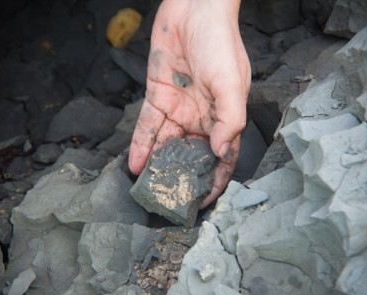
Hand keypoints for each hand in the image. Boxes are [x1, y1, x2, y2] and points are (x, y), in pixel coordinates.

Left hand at [128, 0, 250, 207]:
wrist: (194, 8)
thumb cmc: (220, 43)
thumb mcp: (232, 83)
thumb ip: (230, 119)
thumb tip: (220, 151)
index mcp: (224, 116)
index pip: (222, 157)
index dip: (215, 181)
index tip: (203, 203)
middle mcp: (201, 116)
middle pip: (190, 154)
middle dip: (180, 177)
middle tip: (167, 199)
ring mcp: (178, 108)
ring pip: (165, 144)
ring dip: (155, 165)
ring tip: (146, 187)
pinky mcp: (158, 95)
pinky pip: (147, 125)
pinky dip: (140, 144)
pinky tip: (134, 163)